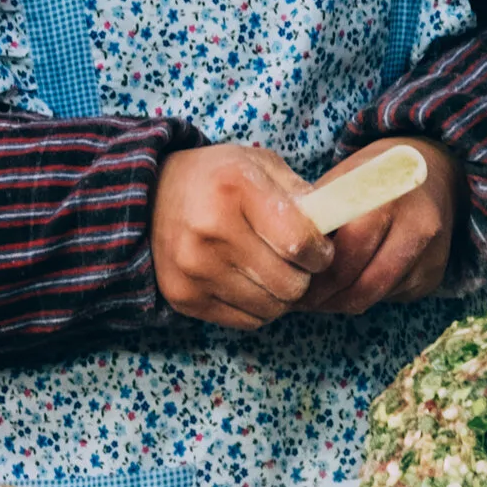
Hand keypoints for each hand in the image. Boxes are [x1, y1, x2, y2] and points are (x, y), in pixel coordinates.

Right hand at [151, 143, 331, 329]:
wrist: (149, 198)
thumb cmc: (216, 179)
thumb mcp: (259, 165)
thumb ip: (301, 194)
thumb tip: (337, 226)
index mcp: (234, 189)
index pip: (300, 243)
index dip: (321, 253)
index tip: (319, 250)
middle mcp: (211, 232)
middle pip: (289, 284)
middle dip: (304, 277)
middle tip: (297, 263)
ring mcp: (194, 269)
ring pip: (271, 309)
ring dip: (281, 295)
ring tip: (272, 271)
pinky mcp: (185, 297)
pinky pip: (247, 321)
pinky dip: (257, 307)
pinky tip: (249, 282)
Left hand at [297, 139, 459, 317]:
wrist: (437, 170)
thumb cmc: (377, 175)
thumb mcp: (345, 178)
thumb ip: (320, 212)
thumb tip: (283, 252)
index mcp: (388, 198)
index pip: (348, 253)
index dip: (317, 276)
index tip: (293, 284)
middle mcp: (418, 227)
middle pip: (364, 284)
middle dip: (327, 298)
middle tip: (301, 301)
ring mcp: (431, 255)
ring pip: (377, 296)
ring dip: (344, 302)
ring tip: (318, 298)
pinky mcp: (435, 274)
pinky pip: (392, 296)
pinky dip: (367, 296)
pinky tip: (349, 287)